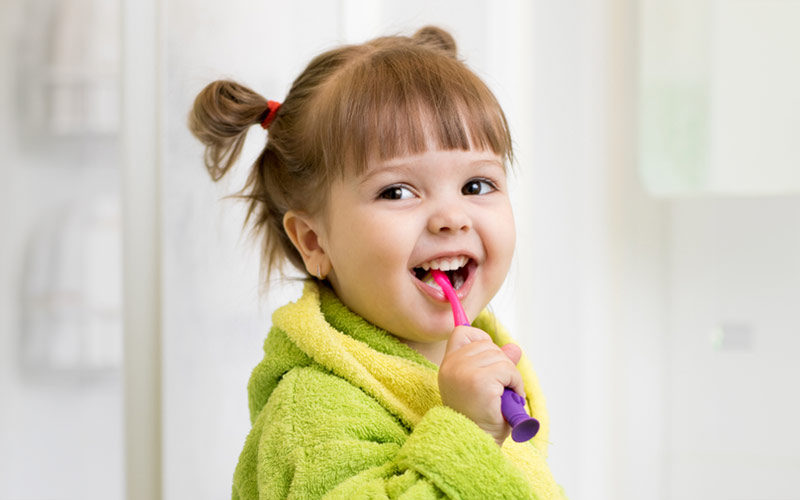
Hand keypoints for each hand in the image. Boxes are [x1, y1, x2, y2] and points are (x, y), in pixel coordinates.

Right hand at [437, 326, 524, 445]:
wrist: (476, 445)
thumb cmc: (480, 419)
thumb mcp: (488, 386)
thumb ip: (498, 363)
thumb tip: (514, 347)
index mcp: (448, 365)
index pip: (462, 332)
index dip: (480, 339)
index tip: (490, 360)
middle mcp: (452, 365)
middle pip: (488, 345)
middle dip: (502, 365)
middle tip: (500, 390)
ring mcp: (464, 371)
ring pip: (502, 358)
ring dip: (511, 377)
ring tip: (503, 397)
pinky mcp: (479, 380)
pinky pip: (508, 370)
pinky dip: (516, 385)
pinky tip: (508, 400)